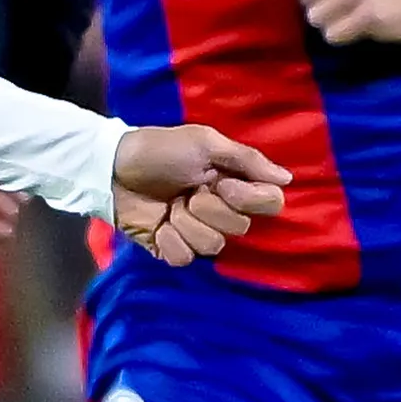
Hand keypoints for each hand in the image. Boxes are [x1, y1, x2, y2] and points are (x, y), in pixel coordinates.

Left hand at [110, 126, 289, 266]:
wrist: (113, 167)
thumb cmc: (160, 149)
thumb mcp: (205, 143)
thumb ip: (247, 160)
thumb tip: (287, 180)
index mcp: (233, 184)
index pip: (269, 204)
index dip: (250, 200)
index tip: (224, 185)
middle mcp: (220, 211)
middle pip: (240, 228)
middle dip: (210, 209)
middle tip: (188, 191)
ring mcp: (195, 231)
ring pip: (213, 246)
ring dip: (187, 224)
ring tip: (170, 207)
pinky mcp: (170, 247)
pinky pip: (184, 258)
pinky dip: (169, 241)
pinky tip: (158, 225)